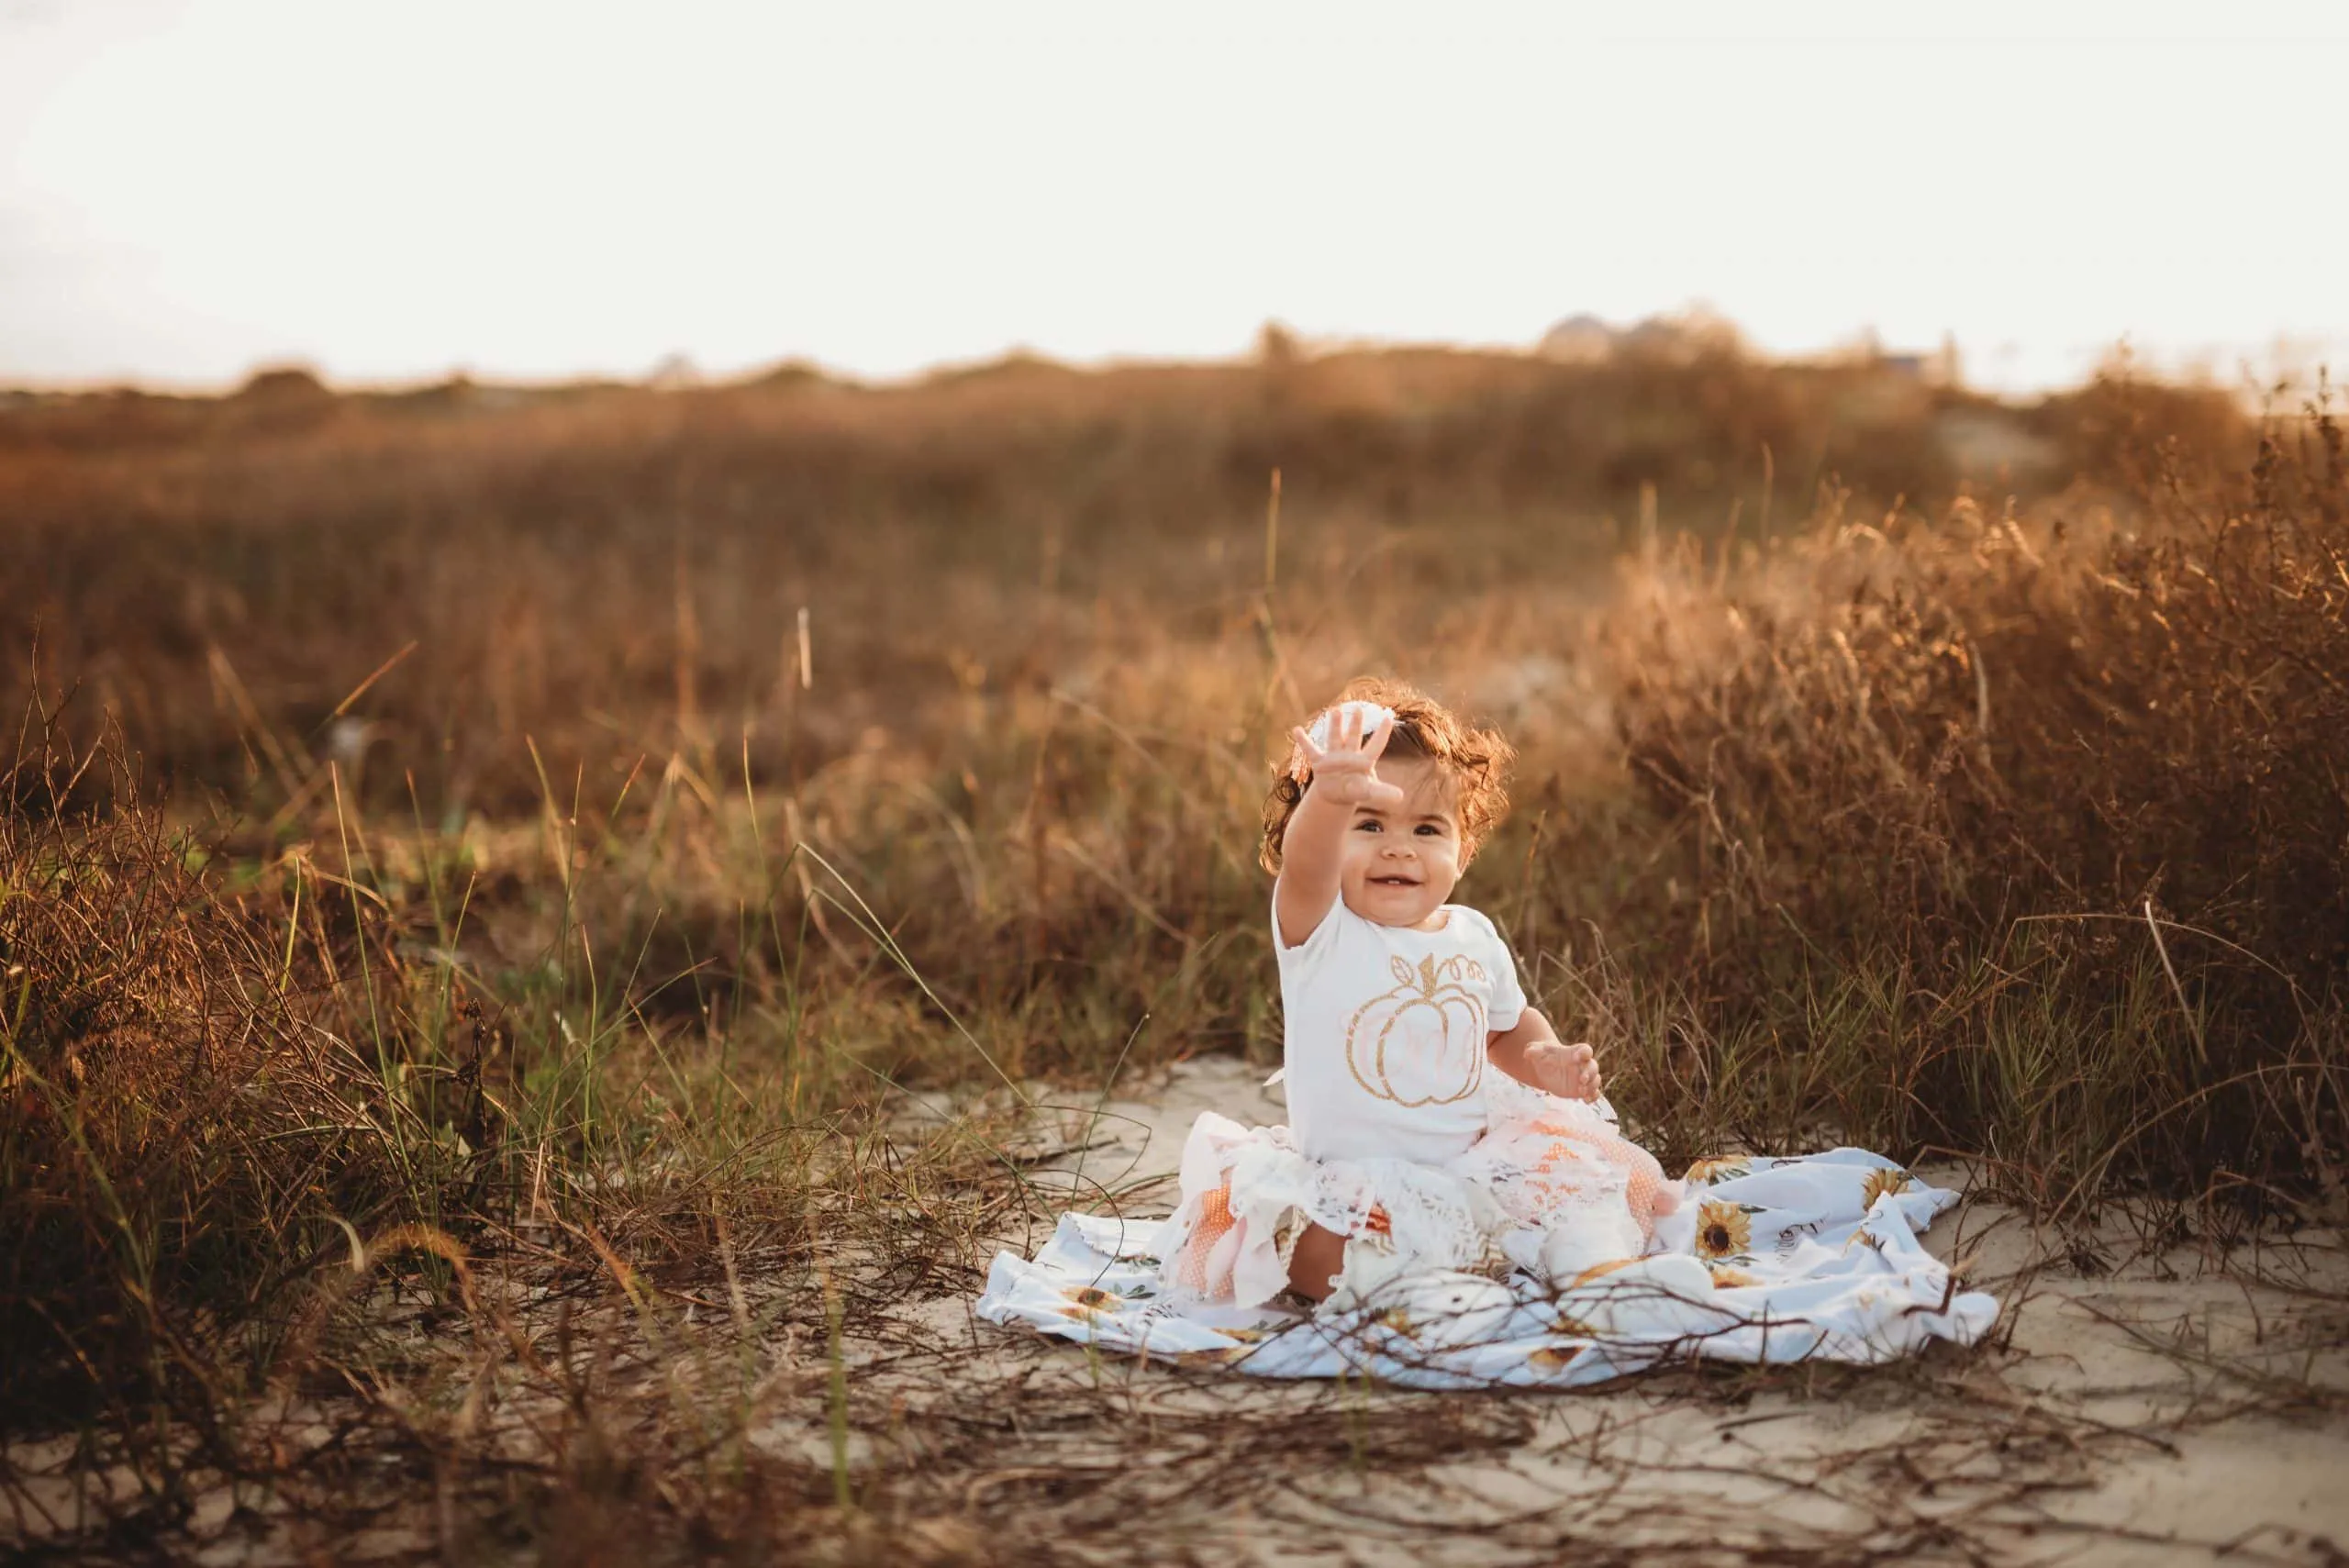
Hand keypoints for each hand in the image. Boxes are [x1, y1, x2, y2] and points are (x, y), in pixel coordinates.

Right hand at [1290, 706, 1404, 810]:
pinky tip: (1297, 730)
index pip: (1376, 744)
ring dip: (1334, 725)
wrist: (1336, 794)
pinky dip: (1304, 740)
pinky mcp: (1320, 763)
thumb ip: (1383, 793)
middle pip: (1353, 737)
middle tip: (1358, 708)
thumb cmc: (1355, 790)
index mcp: (1364, 760)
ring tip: (1334, 710)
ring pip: (1335, 738)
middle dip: (1355, 723)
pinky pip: (1311, 750)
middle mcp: (1349, 754)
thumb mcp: (1369, 792)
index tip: (1389, 716)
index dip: (1383, 732)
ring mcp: (1334, 757)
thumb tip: (1401, 797)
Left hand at [1525, 1039, 1600, 1101]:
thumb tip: (1527, 1052)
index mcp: (1574, 1052)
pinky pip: (1594, 1093)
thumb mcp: (1536, 1052)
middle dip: (1590, 1073)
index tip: (1577, 1057)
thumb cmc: (1543, 1057)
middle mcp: (1582, 1064)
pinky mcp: (1582, 1089)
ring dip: (1592, 1086)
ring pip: (1596, 1080)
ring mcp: (1584, 1077)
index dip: (1584, 1053)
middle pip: (1593, 1067)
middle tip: (1581, 1079)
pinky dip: (1593, 1096)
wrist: (1545, 1070)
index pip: (1585, 1050)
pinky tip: (1587, 1100)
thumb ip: (1533, 1051)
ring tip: (1581, 1092)